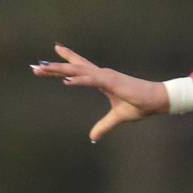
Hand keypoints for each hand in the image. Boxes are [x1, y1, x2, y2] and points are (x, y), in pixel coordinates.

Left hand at [31, 43, 169, 141]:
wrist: (156, 100)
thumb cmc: (140, 104)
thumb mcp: (117, 117)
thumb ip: (104, 126)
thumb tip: (92, 138)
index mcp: (102, 79)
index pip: (80, 68)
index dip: (66, 60)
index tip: (51, 55)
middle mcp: (102, 75)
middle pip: (73, 67)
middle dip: (54, 67)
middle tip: (36, 66)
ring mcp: (106, 77)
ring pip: (78, 70)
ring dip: (60, 69)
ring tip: (43, 68)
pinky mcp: (112, 82)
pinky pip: (92, 80)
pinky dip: (79, 79)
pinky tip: (66, 79)